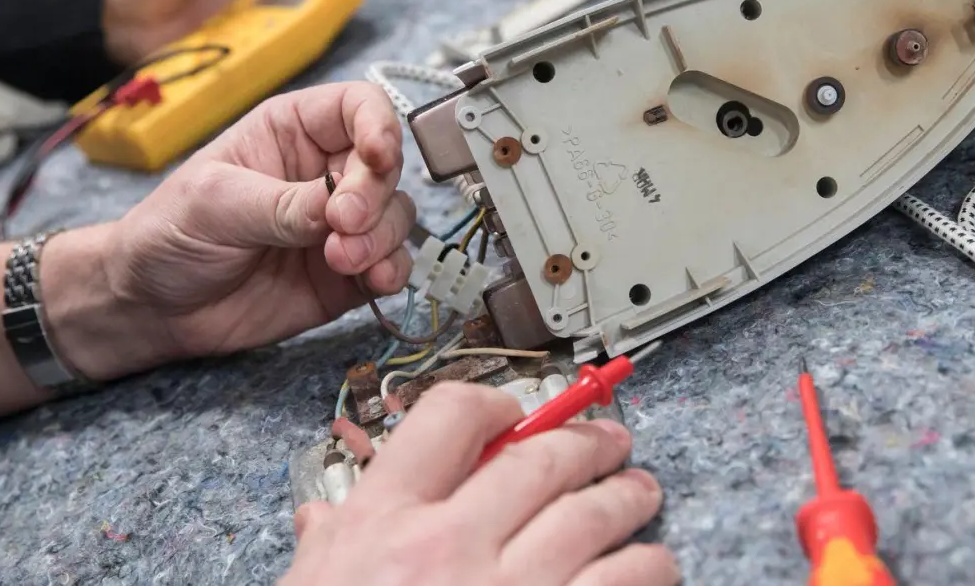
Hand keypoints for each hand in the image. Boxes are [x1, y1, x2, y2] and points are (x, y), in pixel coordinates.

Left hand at [41, 82, 413, 379]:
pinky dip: (393, 270)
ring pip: (396, 215)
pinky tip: (374, 281)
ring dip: (383, 237)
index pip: (359, 107)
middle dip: (374, 196)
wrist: (150, 309)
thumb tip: (342, 207)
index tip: (378, 158)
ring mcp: (339, 224)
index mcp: (292, 132)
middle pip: (385, 166)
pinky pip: (391, 263)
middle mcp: (325, 172)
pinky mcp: (347, 272)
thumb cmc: (169, 234)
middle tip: (342, 225)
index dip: (379, 126)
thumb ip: (282, 204)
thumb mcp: (214, 203)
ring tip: (342, 261)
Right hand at [285, 383, 677, 585]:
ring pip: (598, 516)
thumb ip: (328, 548)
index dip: (494, 404)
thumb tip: (322, 518)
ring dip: (630, 498)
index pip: (451, 417)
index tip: (517, 414)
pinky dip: (649, 569)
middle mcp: (451, 548)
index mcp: (384, 524)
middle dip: (589, 443)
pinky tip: (652, 568)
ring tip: (641, 494)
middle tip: (610, 444)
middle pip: (543, 459)